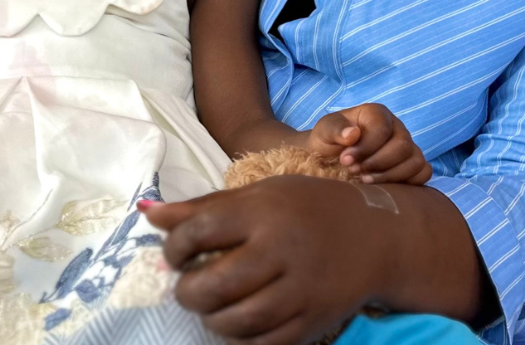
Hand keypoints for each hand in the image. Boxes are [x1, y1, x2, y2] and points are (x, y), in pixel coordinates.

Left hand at [142, 175, 386, 344]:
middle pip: (215, 284)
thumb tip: (147, 213)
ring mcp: (301, 289)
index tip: (173, 254)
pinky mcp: (315, 320)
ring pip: (238, 320)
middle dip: (187, 292)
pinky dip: (241, 340)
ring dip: (211, 319)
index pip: (199, 232)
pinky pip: (267, 343)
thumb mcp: (258, 195)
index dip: (173, 247)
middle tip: (186, 288)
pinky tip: (236, 324)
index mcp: (262, 212)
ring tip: (209, 307)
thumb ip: (203, 207)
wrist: (377, 235)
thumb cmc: (306, 208)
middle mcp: (281, 250)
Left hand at [306, 102, 430, 184]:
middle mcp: (396, 128)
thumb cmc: (328, 142)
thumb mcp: (324, 132)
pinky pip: (423, 173)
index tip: (346, 160)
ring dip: (390, 175)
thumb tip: (352, 134)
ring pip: (415, 161)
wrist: (328, 160)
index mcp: (376, 114)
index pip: (382, 128)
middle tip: (355, 172)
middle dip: (377, 163)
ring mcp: (407, 147)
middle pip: (402, 146)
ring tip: (365, 181)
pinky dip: (408, 182)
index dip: (365, 147)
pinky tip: (385, 186)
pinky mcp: (411, 165)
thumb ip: (335, 129)